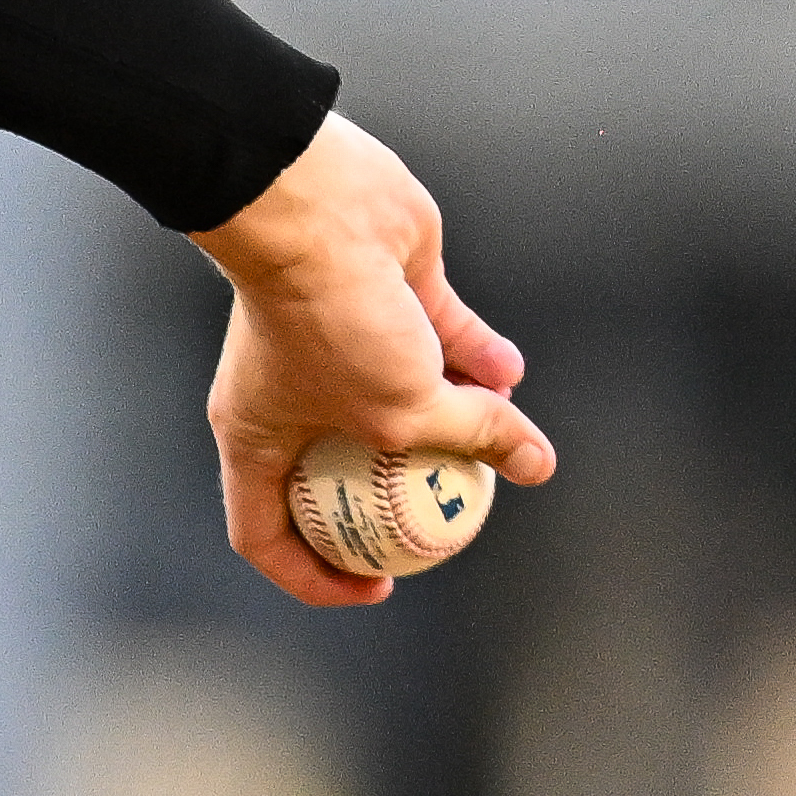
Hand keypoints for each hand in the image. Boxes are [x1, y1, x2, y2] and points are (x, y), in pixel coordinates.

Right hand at [193, 112, 554, 604]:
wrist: (319, 209)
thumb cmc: (334, 323)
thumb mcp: (405, 409)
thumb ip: (472, 437)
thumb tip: (537, 463)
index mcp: (258, 439)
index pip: (267, 534)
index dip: (317, 576)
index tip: (379, 587)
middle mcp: (291, 396)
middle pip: (339, 473)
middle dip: (397, 500)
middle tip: (447, 521)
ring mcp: (340, 344)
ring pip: (399, 402)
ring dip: (450, 421)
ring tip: (494, 441)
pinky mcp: (387, 295)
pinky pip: (435, 339)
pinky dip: (473, 358)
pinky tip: (511, 374)